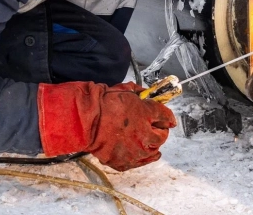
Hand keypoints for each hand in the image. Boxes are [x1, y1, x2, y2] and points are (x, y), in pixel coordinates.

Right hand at [38, 81, 176, 170]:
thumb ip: (139, 92)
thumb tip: (145, 93)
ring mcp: (136, 151)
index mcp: (148, 115)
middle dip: (160, 131)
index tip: (166, 118)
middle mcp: (146, 135)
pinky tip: (138, 153)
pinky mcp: (124, 162)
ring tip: (146, 141)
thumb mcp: (125, 90)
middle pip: (163, 136)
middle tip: (153, 127)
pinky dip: (140, 158)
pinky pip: (138, 163)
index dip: (166, 116)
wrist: (86, 120)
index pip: (166, 117)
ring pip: (153, 152)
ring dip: (152, 145)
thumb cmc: (104, 103)